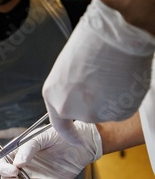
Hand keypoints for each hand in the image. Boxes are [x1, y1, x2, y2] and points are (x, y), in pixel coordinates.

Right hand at [0, 122, 101, 178]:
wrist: (81, 144)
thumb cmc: (60, 135)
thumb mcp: (42, 136)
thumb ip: (28, 148)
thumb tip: (17, 164)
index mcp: (16, 152)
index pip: (0, 162)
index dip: (2, 168)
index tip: (13, 171)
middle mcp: (21, 165)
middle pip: (6, 178)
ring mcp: (31, 175)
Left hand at [42, 0, 154, 144]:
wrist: (115, 37)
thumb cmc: (91, 44)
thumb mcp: (67, 69)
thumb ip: (69, 89)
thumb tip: (78, 95)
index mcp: (53, 97)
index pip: (59, 124)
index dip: (69, 134)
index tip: (76, 141)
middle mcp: (70, 109)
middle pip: (87, 113)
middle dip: (95, 101)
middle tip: (103, 78)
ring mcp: (93, 113)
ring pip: (106, 110)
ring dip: (111, 97)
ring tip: (112, 75)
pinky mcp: (116, 112)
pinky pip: (122, 107)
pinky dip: (124, 96)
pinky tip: (122, 79)